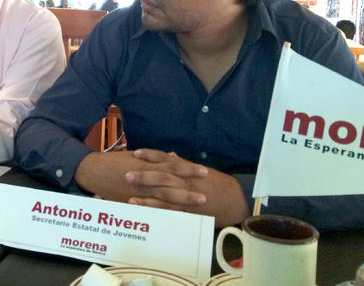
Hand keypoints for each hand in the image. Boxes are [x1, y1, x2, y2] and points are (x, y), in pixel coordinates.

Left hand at [125, 149, 248, 226]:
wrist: (237, 199)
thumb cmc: (220, 184)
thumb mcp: (202, 171)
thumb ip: (184, 163)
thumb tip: (172, 154)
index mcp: (188, 169)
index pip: (166, 159)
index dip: (150, 155)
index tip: (136, 153)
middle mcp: (185, 180)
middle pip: (161, 175)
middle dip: (143, 174)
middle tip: (126, 173)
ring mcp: (186, 195)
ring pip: (162, 193)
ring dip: (145, 194)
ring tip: (129, 193)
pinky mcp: (188, 210)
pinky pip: (168, 209)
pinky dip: (154, 208)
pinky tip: (141, 208)